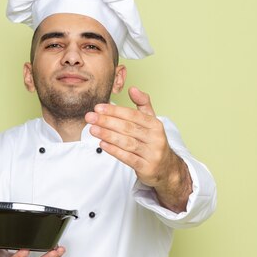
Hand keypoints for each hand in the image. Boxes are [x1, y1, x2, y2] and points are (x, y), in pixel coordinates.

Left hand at [85, 86, 191, 211]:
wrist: (166, 168)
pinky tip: (102, 144)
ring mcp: (152, 154)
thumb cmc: (153, 141)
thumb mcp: (152, 121)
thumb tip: (132, 88)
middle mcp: (156, 138)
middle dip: (107, 122)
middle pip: (128, 128)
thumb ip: (143, 104)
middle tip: (90, 117)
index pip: (133, 115)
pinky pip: (128, 158)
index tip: (98, 108)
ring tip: (92, 129)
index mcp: (156, 125)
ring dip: (107, 135)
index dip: (115, 111)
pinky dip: (114, 150)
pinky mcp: (146, 168)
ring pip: (126, 142)